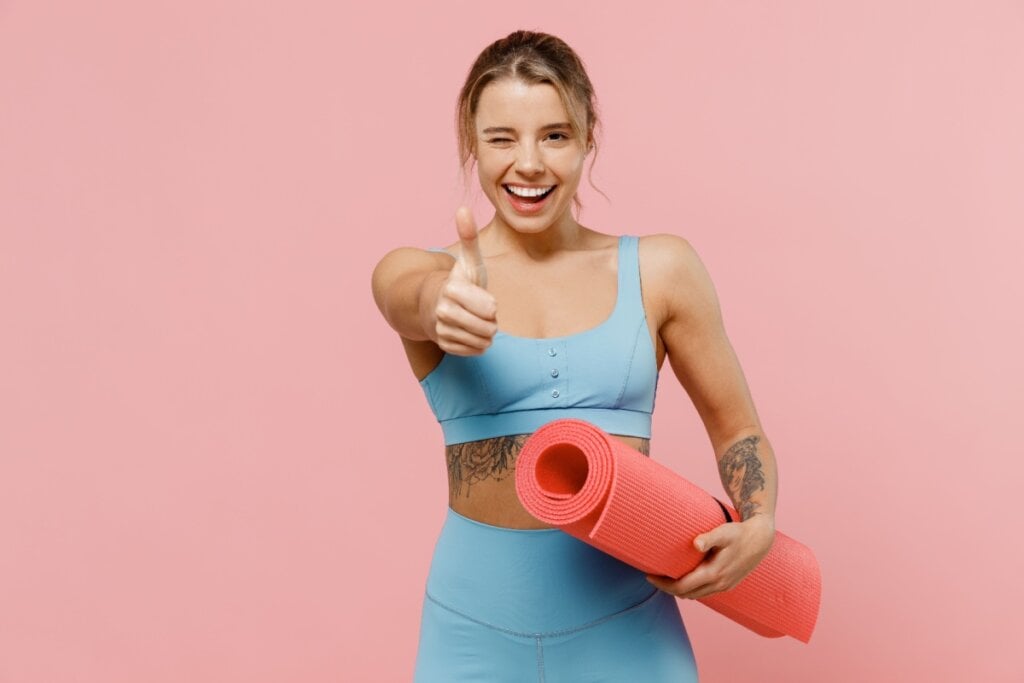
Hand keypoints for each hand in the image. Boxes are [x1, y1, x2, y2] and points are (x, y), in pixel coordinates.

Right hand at [431, 207, 497, 355]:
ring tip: (474, 321)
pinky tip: (468, 332)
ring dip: (484, 333)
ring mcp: (441, 330)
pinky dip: (477, 344)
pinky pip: (475, 351)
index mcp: (451, 289)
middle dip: (490, 321)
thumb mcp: (468, 261)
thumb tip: (463, 208)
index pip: (490, 309)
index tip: (481, 298)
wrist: (432, 304)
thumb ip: (468, 237)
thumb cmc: (458, 282)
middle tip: (479, 311)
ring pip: (483, 341)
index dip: (491, 305)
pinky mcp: (444, 345)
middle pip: (488, 327)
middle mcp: (442, 311)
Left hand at [646, 515, 774, 599]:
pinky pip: (705, 592)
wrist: (761, 539)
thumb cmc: (739, 533)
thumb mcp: (724, 532)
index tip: (649, 575)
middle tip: (653, 576)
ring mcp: (725, 586)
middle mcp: (719, 584)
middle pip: (686, 594)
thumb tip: (695, 544)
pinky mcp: (728, 585)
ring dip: (680, 590)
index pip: (682, 587)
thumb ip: (709, 538)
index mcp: (714, 573)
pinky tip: (685, 578)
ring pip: (696, 595)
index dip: (663, 584)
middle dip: (668, 588)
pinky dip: (692, 589)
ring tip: (666, 578)